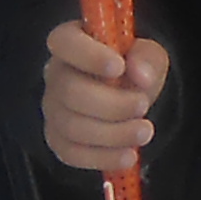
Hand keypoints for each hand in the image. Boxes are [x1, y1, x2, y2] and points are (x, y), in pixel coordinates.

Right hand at [39, 16, 168, 174]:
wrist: (130, 98)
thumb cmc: (133, 70)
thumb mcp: (148, 56)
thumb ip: (146, 58)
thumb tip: (140, 74)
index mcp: (71, 42)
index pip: (64, 42)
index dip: (87, 55)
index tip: (119, 66)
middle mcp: (54, 74)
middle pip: (69, 91)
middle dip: (110, 104)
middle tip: (143, 106)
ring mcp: (52, 109)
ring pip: (72, 126)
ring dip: (113, 134)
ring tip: (144, 131)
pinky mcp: (57, 139)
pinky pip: (72, 153)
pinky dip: (102, 157)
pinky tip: (128, 155)